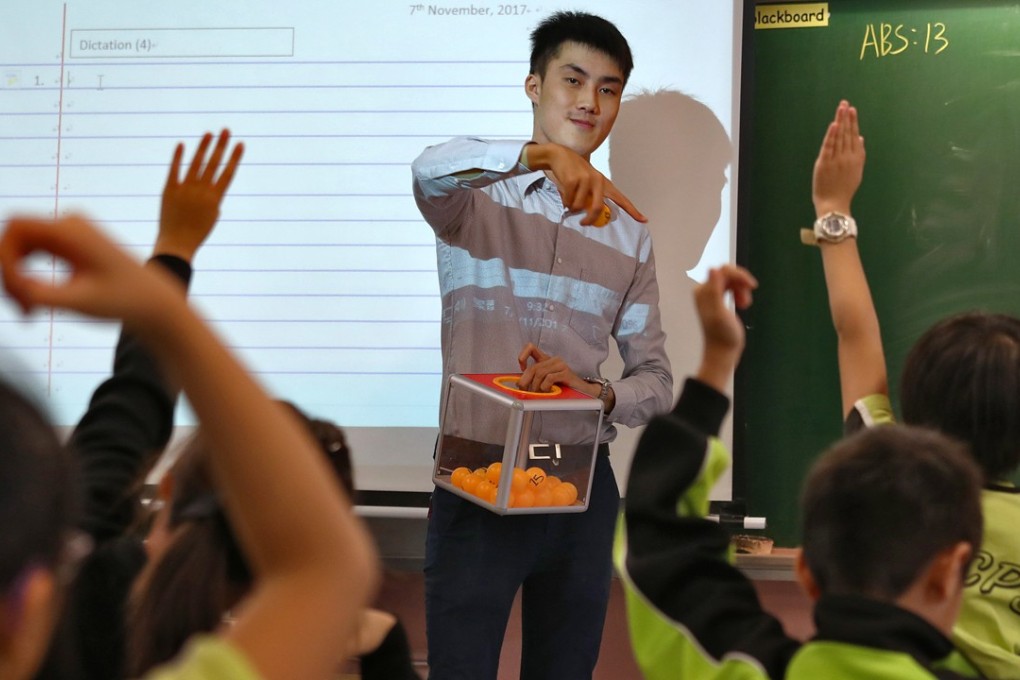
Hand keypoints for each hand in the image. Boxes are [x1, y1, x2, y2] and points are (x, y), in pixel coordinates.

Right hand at [1, 215, 178, 325]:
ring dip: (16, 280)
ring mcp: (68, 234)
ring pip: (20, 250)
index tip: (18, 292)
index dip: (5, 258)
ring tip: (29, 312)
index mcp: (72, 230)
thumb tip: (15, 285)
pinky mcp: (69, 246)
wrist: (155, 302)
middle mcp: (69, 224)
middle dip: (9, 273)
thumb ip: (42, 294)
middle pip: (14, 240)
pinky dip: (28, 280)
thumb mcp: (81, 302)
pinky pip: (33, 256)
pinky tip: (34, 307)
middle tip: (22, 309)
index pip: (15, 228)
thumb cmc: (125, 302)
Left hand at [155, 129, 243, 260]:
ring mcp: (185, 189)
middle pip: (213, 164)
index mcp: (215, 199)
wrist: (177, 243)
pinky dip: (177, 157)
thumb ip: (213, 198)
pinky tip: (181, 144)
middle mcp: (201, 191)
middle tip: (226, 130)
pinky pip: (174, 170)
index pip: (228, 173)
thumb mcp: (211, 216)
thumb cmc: (197, 233)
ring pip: (196, 163)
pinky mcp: (169, 190)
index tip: (241, 144)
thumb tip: (211, 184)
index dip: (235, 157)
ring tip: (209, 133)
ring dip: (203, 147)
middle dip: (221, 146)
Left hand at [517, 342, 583, 392]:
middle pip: (533, 367)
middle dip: (525, 380)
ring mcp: (560, 365)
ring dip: (535, 386)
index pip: (531, 348)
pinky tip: (548, 391)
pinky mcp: (566, 372)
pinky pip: (549, 378)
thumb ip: (533, 380)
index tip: (522, 368)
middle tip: (524, 390)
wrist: (583, 391)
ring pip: (539, 373)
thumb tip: (518, 384)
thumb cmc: (564, 387)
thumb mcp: (545, 382)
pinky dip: (545, 387)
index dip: (523, 356)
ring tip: (538, 393)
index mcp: (546, 360)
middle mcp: (553, 360)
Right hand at [525, 143, 645, 224]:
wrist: (560, 156)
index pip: (621, 199)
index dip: (633, 211)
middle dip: (589, 219)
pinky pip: (568, 201)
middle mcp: (598, 180)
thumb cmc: (575, 172)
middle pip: (598, 208)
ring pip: (579, 206)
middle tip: (583, 223)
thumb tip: (594, 216)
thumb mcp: (588, 183)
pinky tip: (563, 192)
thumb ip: (594, 196)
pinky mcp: (573, 180)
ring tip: (568, 197)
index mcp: (604, 183)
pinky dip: (564, 201)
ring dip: (571, 207)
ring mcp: (585, 179)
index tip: (644, 220)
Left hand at [693, 265, 756, 391]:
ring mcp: (712, 294)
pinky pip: (733, 287)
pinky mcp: (720, 299)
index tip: (752, 286)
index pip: (723, 271)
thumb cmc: (722, 335)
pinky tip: (743, 305)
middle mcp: (705, 290)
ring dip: (742, 290)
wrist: (723, 351)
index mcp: (702, 291)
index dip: (740, 275)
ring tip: (745, 305)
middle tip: (748, 298)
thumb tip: (713, 268)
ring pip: (732, 280)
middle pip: (728, 273)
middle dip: (741, 283)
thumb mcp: (720, 313)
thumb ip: (714, 291)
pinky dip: (741, 294)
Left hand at [812, 100, 864, 217]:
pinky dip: (832, 135)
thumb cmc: (844, 189)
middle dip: (847, 118)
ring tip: (841, 108)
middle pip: (847, 133)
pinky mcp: (825, 163)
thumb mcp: (856, 172)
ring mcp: (836, 160)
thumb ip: (859, 154)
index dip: (853, 122)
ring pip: (839, 137)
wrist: (834, 204)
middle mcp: (848, 157)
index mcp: (856, 158)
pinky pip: (829, 146)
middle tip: (845, 104)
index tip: (852, 110)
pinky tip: (834, 124)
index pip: (854, 136)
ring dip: (840, 121)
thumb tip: (860, 137)